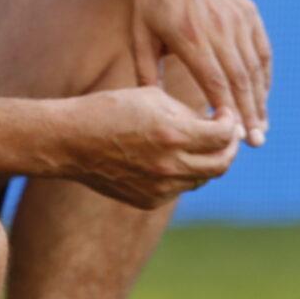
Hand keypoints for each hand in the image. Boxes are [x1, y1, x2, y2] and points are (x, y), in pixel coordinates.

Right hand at [42, 87, 241, 208]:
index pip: (223, 136)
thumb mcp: (151, 98)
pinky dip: (183, 174)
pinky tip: (170, 158)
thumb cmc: (108, 110)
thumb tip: (212, 123)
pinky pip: (179, 189)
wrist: (68, 141)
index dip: (231, 123)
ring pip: (202, 179)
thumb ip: (187, 112)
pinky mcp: (148, 200)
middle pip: (221, 164)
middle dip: (229, 148)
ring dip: (207, 161)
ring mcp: (160, 188)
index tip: (225, 116)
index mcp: (173, 135)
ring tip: (199, 145)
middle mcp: (170, 166)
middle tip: (227, 136)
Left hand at [131, 0, 272, 145]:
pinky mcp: (249, 14)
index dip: (224, 110)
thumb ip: (145, 70)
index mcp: (189, 35)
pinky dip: (265, 77)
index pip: (213, 80)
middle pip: (240, 79)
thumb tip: (152, 109)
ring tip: (260, 129)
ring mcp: (238, 20)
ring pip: (255, 68)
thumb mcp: (139, 32)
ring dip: (260, 100)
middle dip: (249, 114)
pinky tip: (262, 97)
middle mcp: (219, 28)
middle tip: (254, 143)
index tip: (227, 136)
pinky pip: (262, 51)